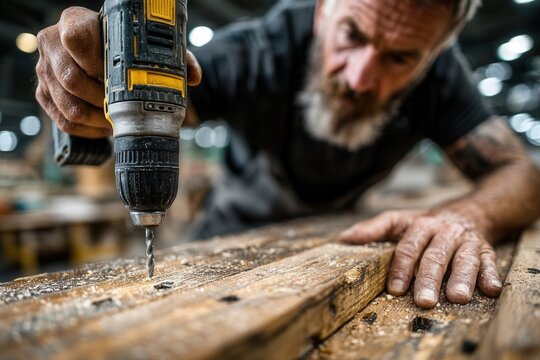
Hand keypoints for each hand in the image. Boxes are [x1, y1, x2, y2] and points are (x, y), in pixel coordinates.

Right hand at [36, 6, 201, 138]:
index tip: (118, 77)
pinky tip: (102, 129)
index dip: (97, 63)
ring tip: (117, 122)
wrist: (98, 54)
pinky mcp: (43, 92)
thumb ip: (174, 58)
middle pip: (72, 79)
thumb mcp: (147, 48)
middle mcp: (52, 42)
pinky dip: (85, 130)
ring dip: (96, 120)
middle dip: (103, 101)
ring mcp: (44, 69)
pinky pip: (61, 120)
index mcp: (75, 22)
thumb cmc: (123, 49)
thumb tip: (194, 77)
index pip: (75, 38)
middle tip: (124, 109)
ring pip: (68, 105)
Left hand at [340, 209, 502, 308]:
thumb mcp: (399, 221)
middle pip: (435, 256)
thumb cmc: (425, 224)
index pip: (408, 247)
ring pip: (464, 259)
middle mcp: (444, 232)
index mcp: (421, 226)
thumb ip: (374, 229)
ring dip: (461, 278)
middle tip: (423, 301)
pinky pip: (489, 262)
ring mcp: (466, 241)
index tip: (394, 290)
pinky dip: (490, 275)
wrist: (467, 212)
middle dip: (429, 279)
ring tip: (457, 297)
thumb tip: (344, 238)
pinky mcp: (485, 250)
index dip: (401, 268)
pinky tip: (490, 290)